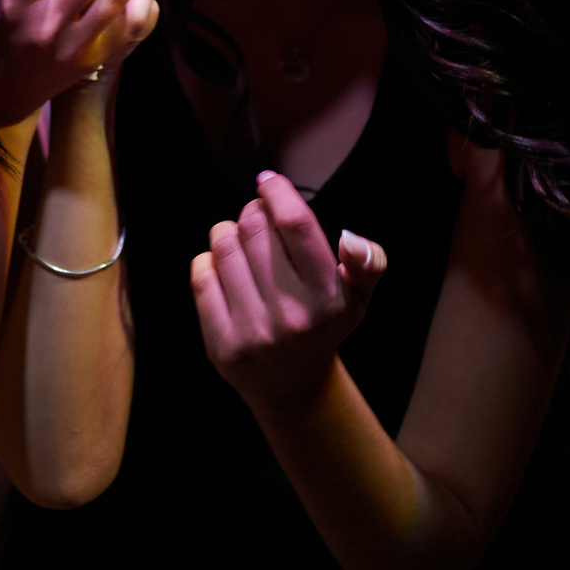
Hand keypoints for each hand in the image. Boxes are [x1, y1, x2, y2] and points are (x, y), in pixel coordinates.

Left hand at [192, 172, 386, 416]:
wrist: (293, 388)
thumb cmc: (323, 326)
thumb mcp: (358, 297)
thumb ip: (368, 263)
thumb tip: (351, 239)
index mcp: (328, 299)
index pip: (296, 226)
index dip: (277, 193)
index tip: (268, 181)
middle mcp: (291, 316)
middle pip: (254, 227)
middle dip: (254, 213)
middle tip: (259, 221)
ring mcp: (253, 332)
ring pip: (223, 244)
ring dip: (229, 233)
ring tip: (243, 246)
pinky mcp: (221, 344)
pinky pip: (201, 273)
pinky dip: (210, 261)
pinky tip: (226, 271)